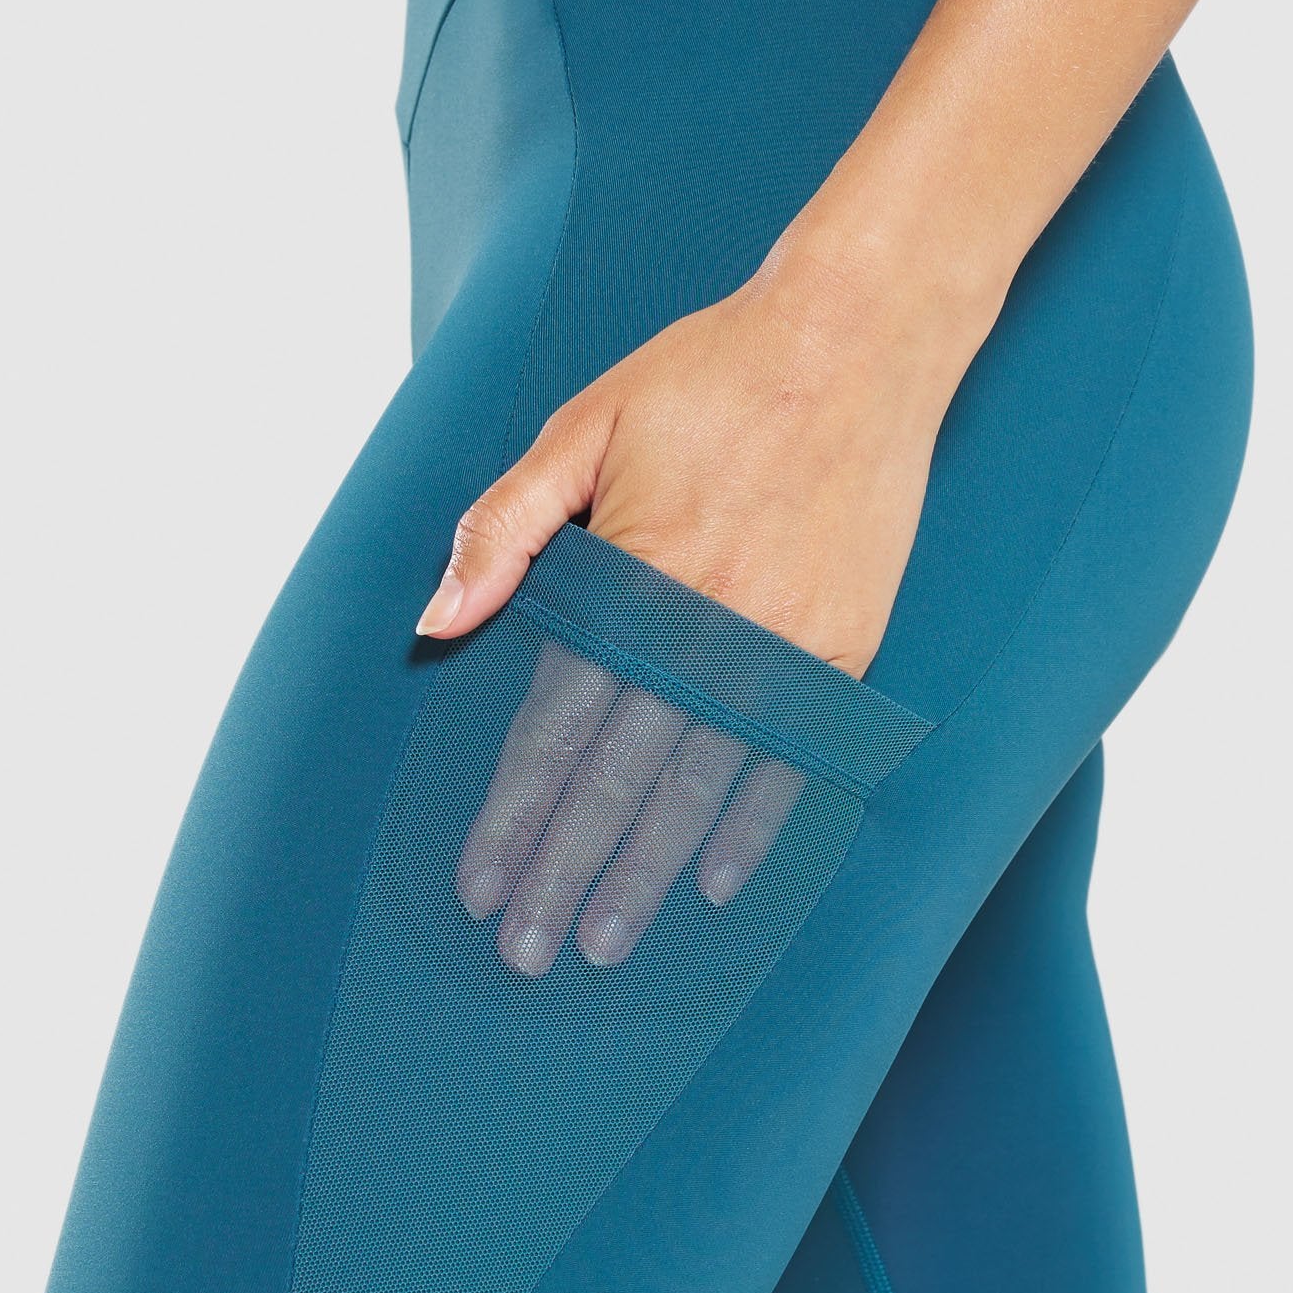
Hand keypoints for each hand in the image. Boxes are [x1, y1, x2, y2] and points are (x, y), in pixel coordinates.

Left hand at [418, 228, 995, 974]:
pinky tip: (720, 884)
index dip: (512, 814)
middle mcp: (706, 624)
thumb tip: (434, 622)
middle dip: (565, 871)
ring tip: (606, 942)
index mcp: (631, 574)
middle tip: (526, 952)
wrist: (858, 339)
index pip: (554, 728)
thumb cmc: (709, 375)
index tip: (477, 884)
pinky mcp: (843, 645)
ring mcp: (784, 642)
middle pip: (619, 778)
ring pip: (702, 785)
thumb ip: (504, 529)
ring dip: (649, 872)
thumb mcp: (583, 426)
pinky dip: (756, 826)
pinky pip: (793, 758)